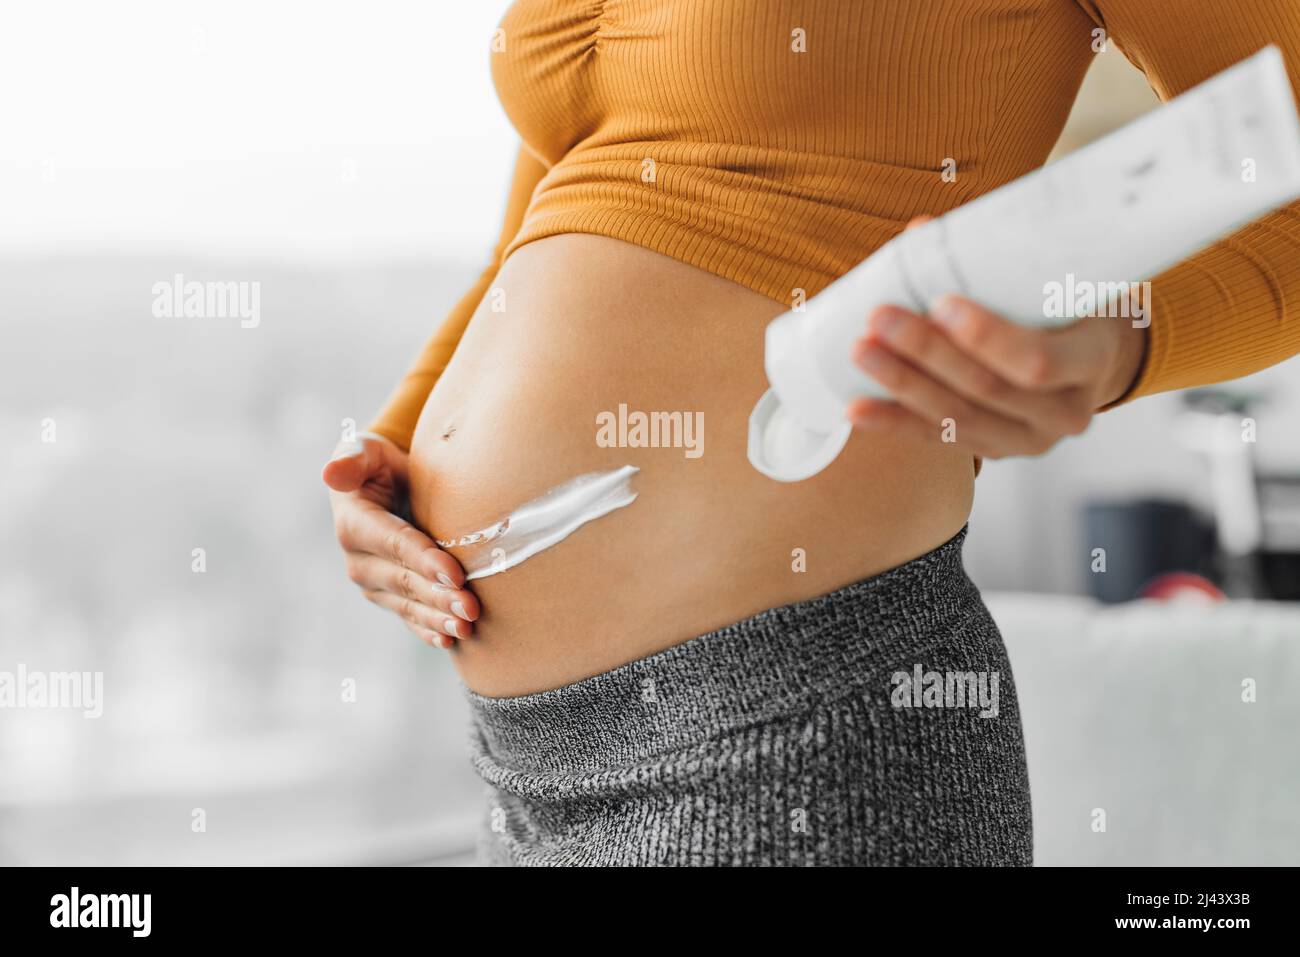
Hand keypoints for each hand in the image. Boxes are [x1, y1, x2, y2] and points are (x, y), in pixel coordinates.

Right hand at [322, 433, 479, 647]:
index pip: (394, 543)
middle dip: (439, 595)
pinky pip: (409, 617)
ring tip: (467, 626)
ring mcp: (374, 584)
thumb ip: (353, 458)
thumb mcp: (365, 451)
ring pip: (409, 604)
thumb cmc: (379, 463)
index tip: (455, 572)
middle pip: (405, 580)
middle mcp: (359, 560)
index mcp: (354, 524)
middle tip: (471, 607)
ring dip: (438, 617)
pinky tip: (449, 640)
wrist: (384, 485)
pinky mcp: (389, 597)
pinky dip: (428, 630)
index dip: (423, 559)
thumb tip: (331, 472)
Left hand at [847, 221, 1146, 458]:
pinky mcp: (992, 451)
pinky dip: (893, 422)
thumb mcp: (1054, 279)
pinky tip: (856, 409)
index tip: (941, 301)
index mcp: (1090, 363)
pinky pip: (937, 439)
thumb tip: (920, 232)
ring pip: (956, 417)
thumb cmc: (1067, 305)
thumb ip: (996, 261)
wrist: (1090, 355)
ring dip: (902, 384)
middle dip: (926, 353)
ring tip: (860, 352)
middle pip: (985, 389)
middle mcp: (1064, 414)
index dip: (986, 337)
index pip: (1037, 362)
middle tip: (880, 318)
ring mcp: (1027, 440)